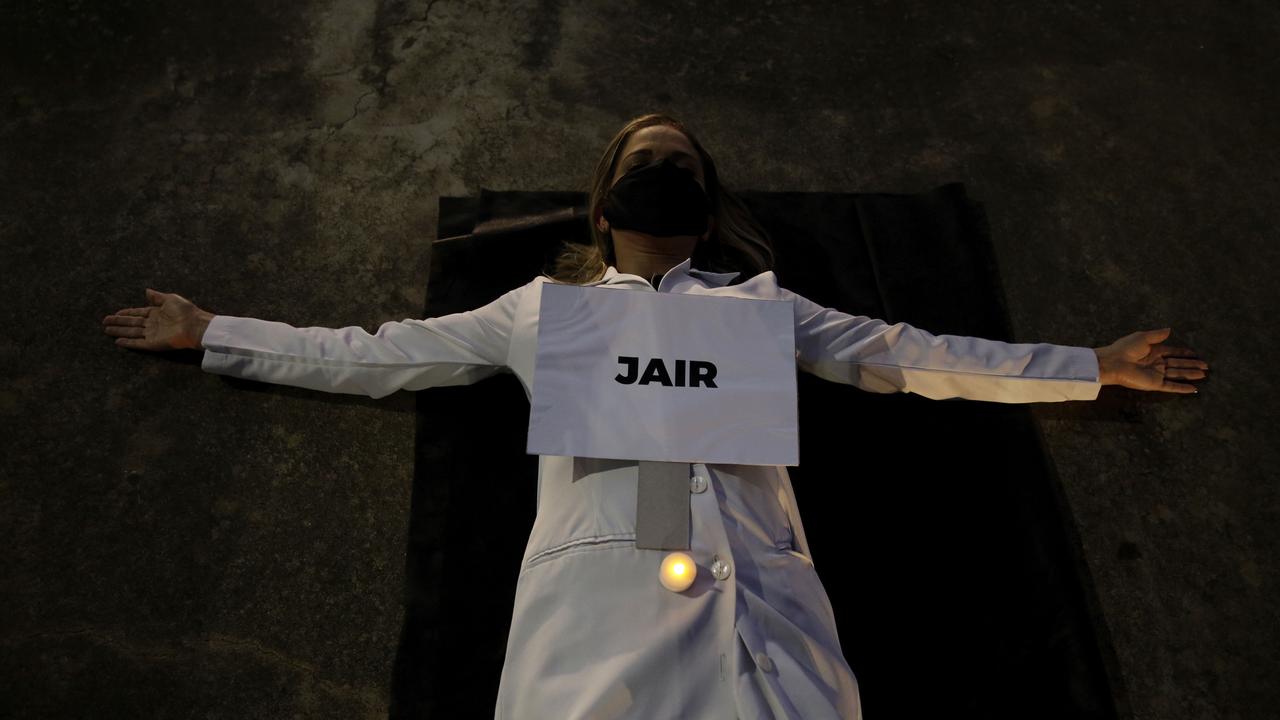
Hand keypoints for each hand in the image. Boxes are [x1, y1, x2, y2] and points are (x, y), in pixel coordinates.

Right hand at [102, 288, 211, 350]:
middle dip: (118, 322)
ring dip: (119, 332)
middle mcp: (153, 324)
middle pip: (131, 323)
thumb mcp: (170, 299)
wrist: (194, 325)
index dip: (126, 313)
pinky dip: (128, 343)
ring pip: (132, 333)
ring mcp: (153, 334)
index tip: (115, 313)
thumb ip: (156, 297)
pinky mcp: (154, 344)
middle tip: (104, 322)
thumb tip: (146, 290)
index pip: (137, 313)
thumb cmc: (185, 311)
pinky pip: (138, 343)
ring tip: (106, 330)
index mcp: (157, 312)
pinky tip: (118, 342)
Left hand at [1093, 328, 1207, 393]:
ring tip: (1203, 374)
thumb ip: (1157, 335)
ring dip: (1190, 375)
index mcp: (1153, 351)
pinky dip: (1181, 388)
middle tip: (1205, 366)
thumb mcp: (1143, 337)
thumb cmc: (1126, 348)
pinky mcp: (1154, 384)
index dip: (1184, 353)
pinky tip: (1193, 389)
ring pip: (1177, 374)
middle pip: (1178, 364)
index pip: (1172, 352)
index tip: (1196, 354)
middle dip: (1191, 365)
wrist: (1114, 362)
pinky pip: (1170, 386)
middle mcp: (1156, 363)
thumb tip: (1170, 329)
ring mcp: (1156, 374)